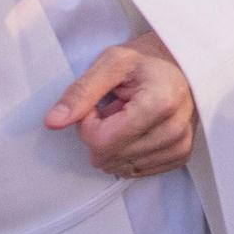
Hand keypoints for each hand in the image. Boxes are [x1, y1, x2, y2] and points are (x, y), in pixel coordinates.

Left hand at [45, 33, 197, 177]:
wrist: (178, 64)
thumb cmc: (144, 61)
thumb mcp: (110, 63)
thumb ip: (80, 92)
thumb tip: (52, 122)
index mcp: (160, 102)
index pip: (101, 141)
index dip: (88, 123)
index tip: (99, 104)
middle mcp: (175, 129)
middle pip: (110, 157)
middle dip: (100, 135)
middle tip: (113, 110)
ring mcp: (180, 145)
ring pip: (121, 168)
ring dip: (115, 145)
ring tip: (128, 118)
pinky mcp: (181, 156)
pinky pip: (137, 172)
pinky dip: (128, 154)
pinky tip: (136, 131)